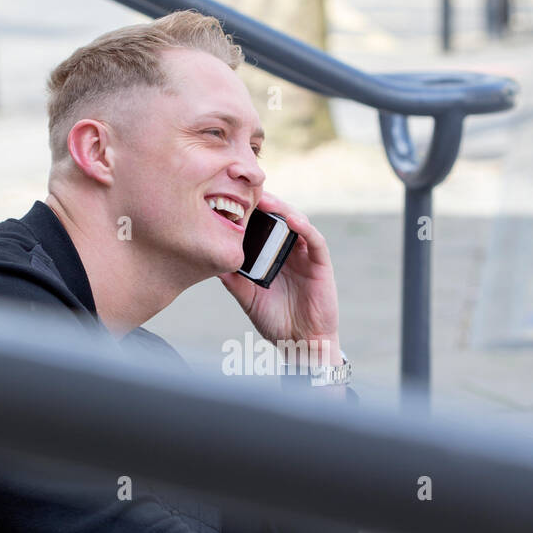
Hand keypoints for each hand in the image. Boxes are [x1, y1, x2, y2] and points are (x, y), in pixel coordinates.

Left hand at [218, 190, 341, 364]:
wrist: (300, 344)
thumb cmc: (276, 321)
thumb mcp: (248, 298)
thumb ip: (233, 279)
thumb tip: (211, 261)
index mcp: (273, 256)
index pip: (263, 227)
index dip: (251, 212)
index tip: (231, 198)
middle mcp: (290, 251)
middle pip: (279, 218)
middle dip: (265, 203)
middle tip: (246, 189)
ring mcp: (306, 256)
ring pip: (297, 222)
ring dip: (282, 209)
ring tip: (266, 199)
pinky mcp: (321, 264)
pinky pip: (315, 240)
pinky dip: (304, 227)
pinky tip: (291, 219)